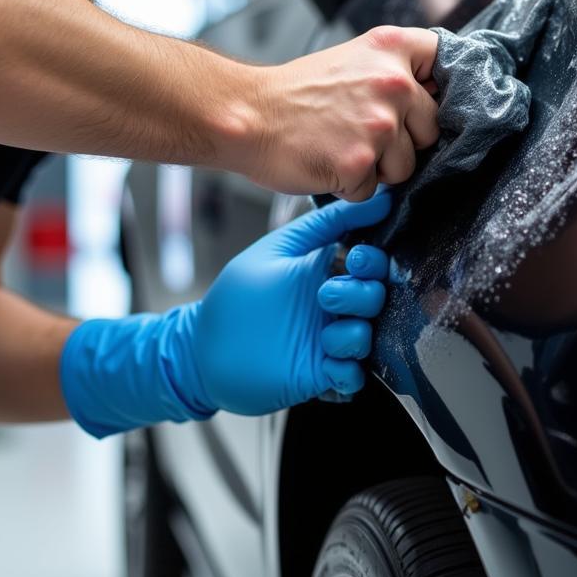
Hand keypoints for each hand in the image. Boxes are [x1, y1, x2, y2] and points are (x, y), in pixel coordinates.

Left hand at [187, 191, 392, 411]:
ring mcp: (327, 341)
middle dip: (363, 294)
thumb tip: (373, 200)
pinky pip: (353, 375)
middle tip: (328, 294)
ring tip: (324, 334)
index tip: (356, 259)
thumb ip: (324, 224)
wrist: (201, 350)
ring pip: (368, 336)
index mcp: (325, 273)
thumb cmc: (237, 298)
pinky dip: (348, 370)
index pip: (371, 264)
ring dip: (354, 333)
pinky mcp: (321, 374)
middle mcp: (332, 307)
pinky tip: (327, 362)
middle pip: (375, 297)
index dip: (372, 261)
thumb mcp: (278, 249)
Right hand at [242, 26, 439, 198]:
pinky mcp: (361, 162)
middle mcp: (391, 83)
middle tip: (359, 129)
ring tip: (340, 145)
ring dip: (378, 167)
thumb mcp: (352, 60)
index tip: (422, 97)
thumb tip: (437, 97)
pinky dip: (352, 185)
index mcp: (390, 49)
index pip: (445, 61)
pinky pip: (375, 189)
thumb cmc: (294, 95)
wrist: (245, 116)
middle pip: (432, 128)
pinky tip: (328, 162)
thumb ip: (395, 72)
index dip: (436, 86)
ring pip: (407, 165)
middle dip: (404, 139)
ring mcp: (379, 125)